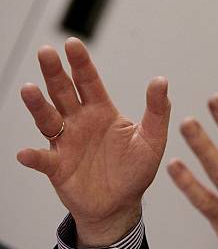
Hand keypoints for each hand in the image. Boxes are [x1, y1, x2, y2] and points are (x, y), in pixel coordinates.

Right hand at [17, 38, 170, 247]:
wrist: (121, 205)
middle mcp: (80, 122)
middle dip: (55, 72)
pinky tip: (25, 153)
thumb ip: (157, 111)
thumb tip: (161, 80)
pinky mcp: (58, 167)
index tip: (73, 43)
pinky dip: (33, 157)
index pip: (89, 82)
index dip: (81, 64)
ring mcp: (66, 143)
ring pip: (48, 119)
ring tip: (29, 90)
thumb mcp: (152, 139)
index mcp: (102, 112)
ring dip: (37, 105)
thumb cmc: (136, 170)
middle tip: (47, 52)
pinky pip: (43, 160)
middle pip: (63, 92)